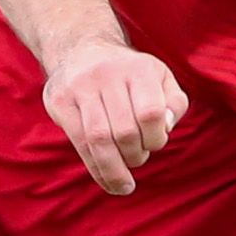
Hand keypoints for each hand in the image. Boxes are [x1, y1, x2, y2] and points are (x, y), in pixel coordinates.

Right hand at [42, 36, 184, 194]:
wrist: (82, 50)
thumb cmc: (130, 74)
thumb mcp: (161, 78)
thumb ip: (175, 103)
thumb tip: (166, 127)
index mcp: (138, 68)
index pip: (150, 112)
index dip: (156, 137)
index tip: (156, 143)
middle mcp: (107, 74)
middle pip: (124, 130)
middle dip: (135, 155)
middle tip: (138, 158)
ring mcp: (80, 87)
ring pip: (98, 139)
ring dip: (114, 169)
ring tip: (124, 185)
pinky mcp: (60, 101)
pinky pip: (79, 142)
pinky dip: (95, 167)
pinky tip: (106, 180)